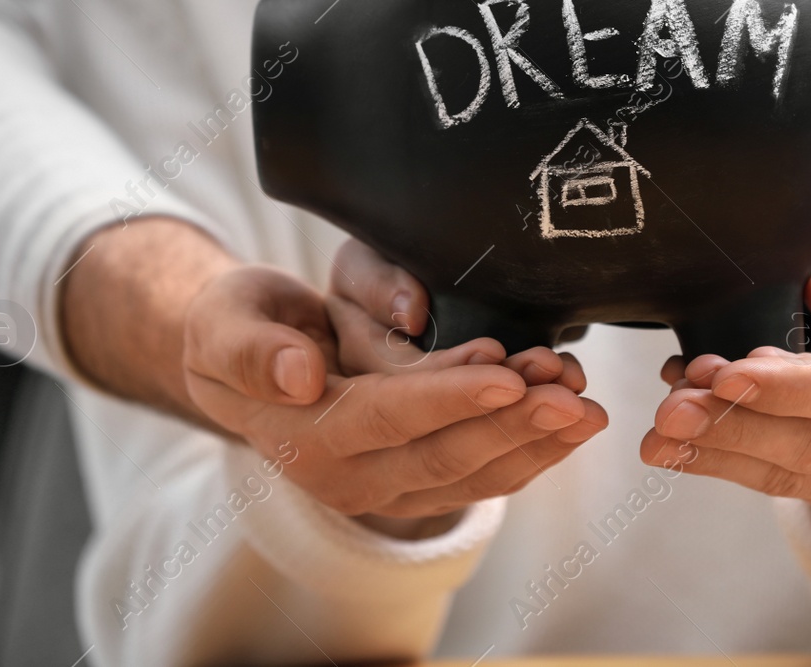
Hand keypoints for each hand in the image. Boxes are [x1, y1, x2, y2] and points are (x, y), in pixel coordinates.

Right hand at [181, 246, 606, 531]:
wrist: (242, 360)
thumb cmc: (237, 328)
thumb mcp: (225, 323)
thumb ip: (253, 350)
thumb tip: (299, 376)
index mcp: (304, 437)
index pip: (388, 417)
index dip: (449, 396)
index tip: (506, 372)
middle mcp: (348, 477)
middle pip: (444, 454)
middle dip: (514, 422)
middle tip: (573, 393)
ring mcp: (385, 488)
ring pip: (474, 473)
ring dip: (535, 440)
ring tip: (585, 403)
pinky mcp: (415, 480)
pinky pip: (482, 475)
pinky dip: (531, 449)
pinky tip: (570, 422)